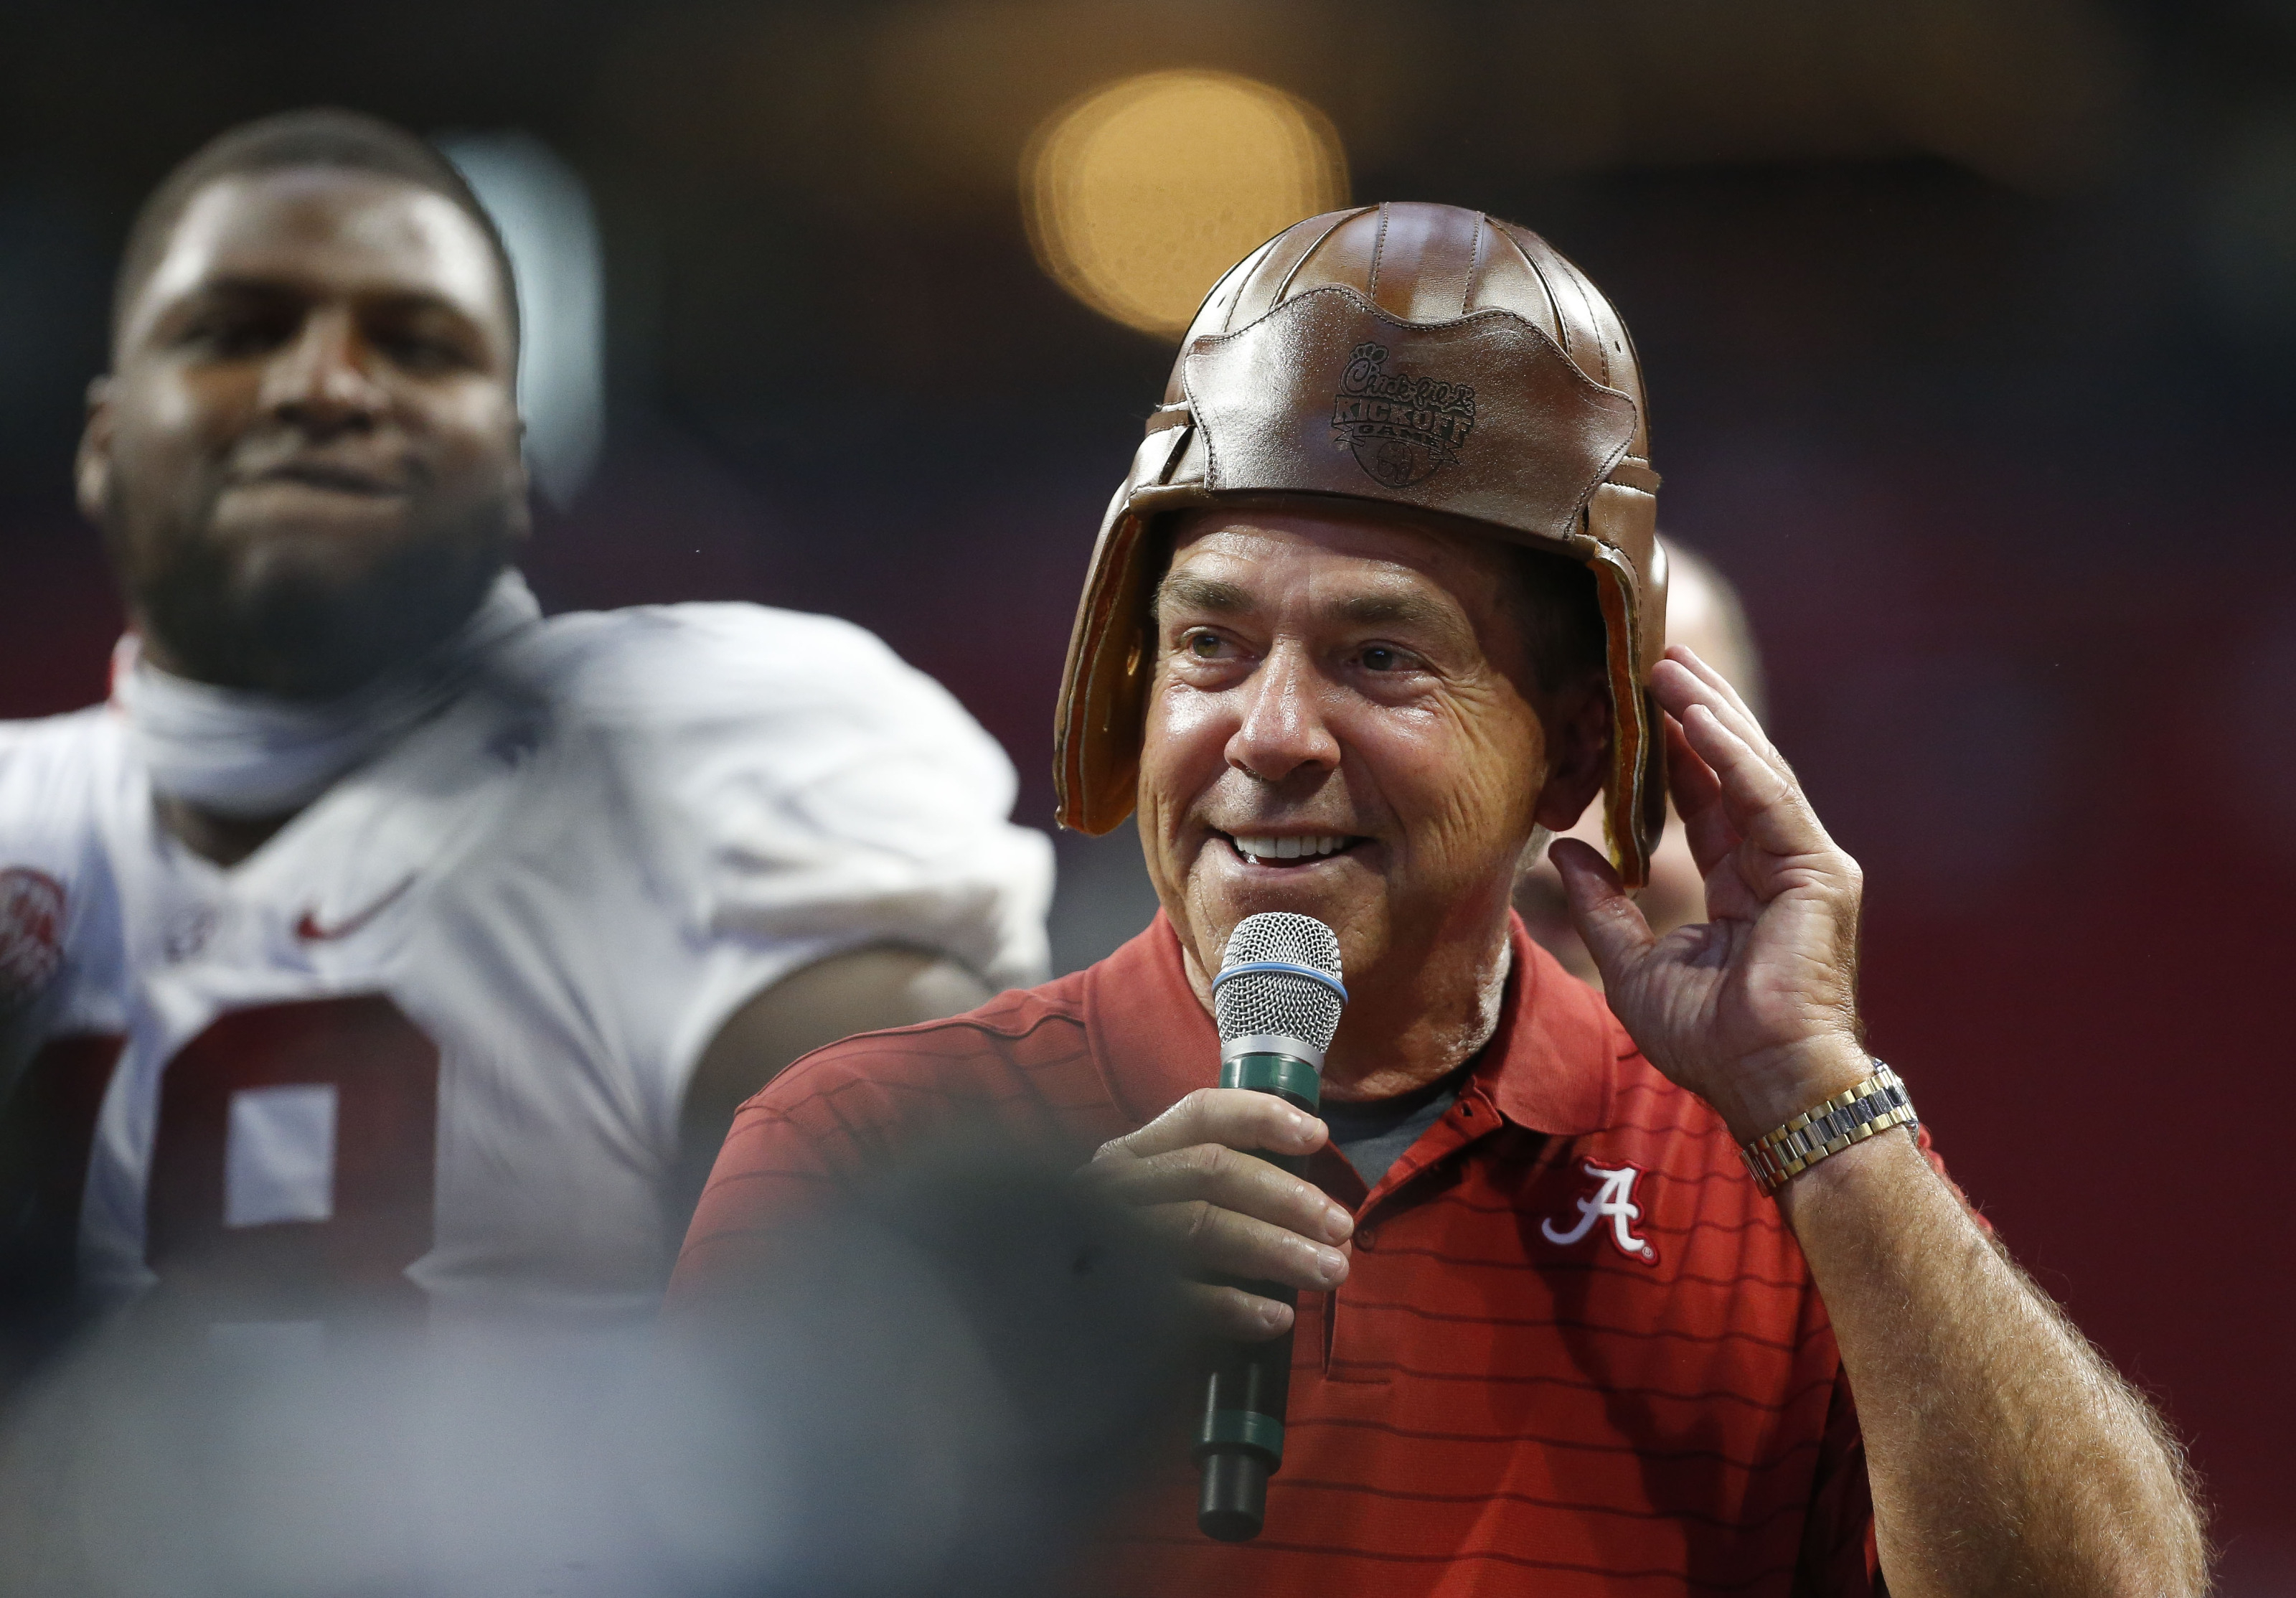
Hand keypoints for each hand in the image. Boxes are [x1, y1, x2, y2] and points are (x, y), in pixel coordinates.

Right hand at [1079, 1088, 1352, 1340]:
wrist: (1078, 1340)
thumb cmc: (1150, 1263)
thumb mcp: (1181, 1209)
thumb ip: (1235, 1196)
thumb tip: (1322, 1218)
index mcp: (1138, 1153)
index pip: (1202, 1115)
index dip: (1261, 1117)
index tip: (1317, 1136)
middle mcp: (1118, 1184)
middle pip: (1211, 1170)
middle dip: (1286, 1196)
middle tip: (1342, 1228)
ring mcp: (1111, 1238)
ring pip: (1202, 1226)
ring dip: (1276, 1248)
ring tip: (1331, 1271)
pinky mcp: (1113, 1295)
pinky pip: (1181, 1296)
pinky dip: (1235, 1306)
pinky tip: (1276, 1318)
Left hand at [1551, 644, 1868, 1141]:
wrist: (1764, 1085)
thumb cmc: (1708, 1042)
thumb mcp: (1631, 964)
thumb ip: (1602, 903)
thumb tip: (1565, 847)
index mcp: (1738, 883)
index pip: (1702, 798)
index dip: (1668, 751)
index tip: (1632, 703)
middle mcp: (1775, 863)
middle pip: (1732, 768)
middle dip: (1692, 711)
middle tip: (1651, 656)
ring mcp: (1804, 864)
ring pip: (1754, 768)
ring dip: (1710, 713)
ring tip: (1668, 664)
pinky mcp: (1818, 872)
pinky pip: (1770, 798)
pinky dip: (1735, 756)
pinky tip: (1698, 716)